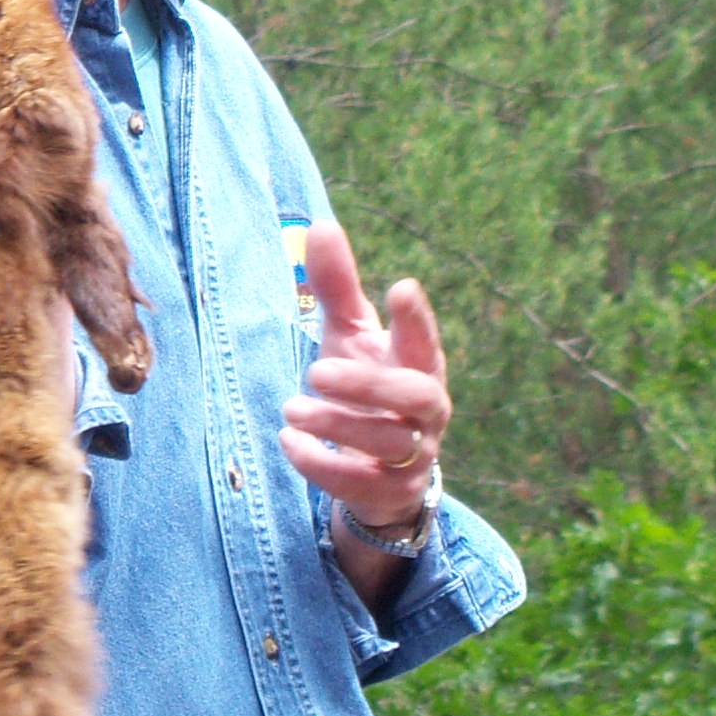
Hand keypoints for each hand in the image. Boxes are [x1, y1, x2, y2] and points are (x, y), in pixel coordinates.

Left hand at [276, 220, 447, 533]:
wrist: (381, 471)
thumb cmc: (366, 388)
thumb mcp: (350, 337)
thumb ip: (338, 288)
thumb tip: (321, 224)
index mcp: (418, 365)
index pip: (425, 340)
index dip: (417, 318)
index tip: (401, 288)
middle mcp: (426, 410)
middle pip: (416, 396)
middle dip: (369, 385)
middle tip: (317, 371)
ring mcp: (414, 454)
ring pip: (388, 442)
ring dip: (336, 424)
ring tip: (291, 408)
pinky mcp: (389, 491)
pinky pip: (361, 482)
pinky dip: (322, 463)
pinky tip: (289, 441)